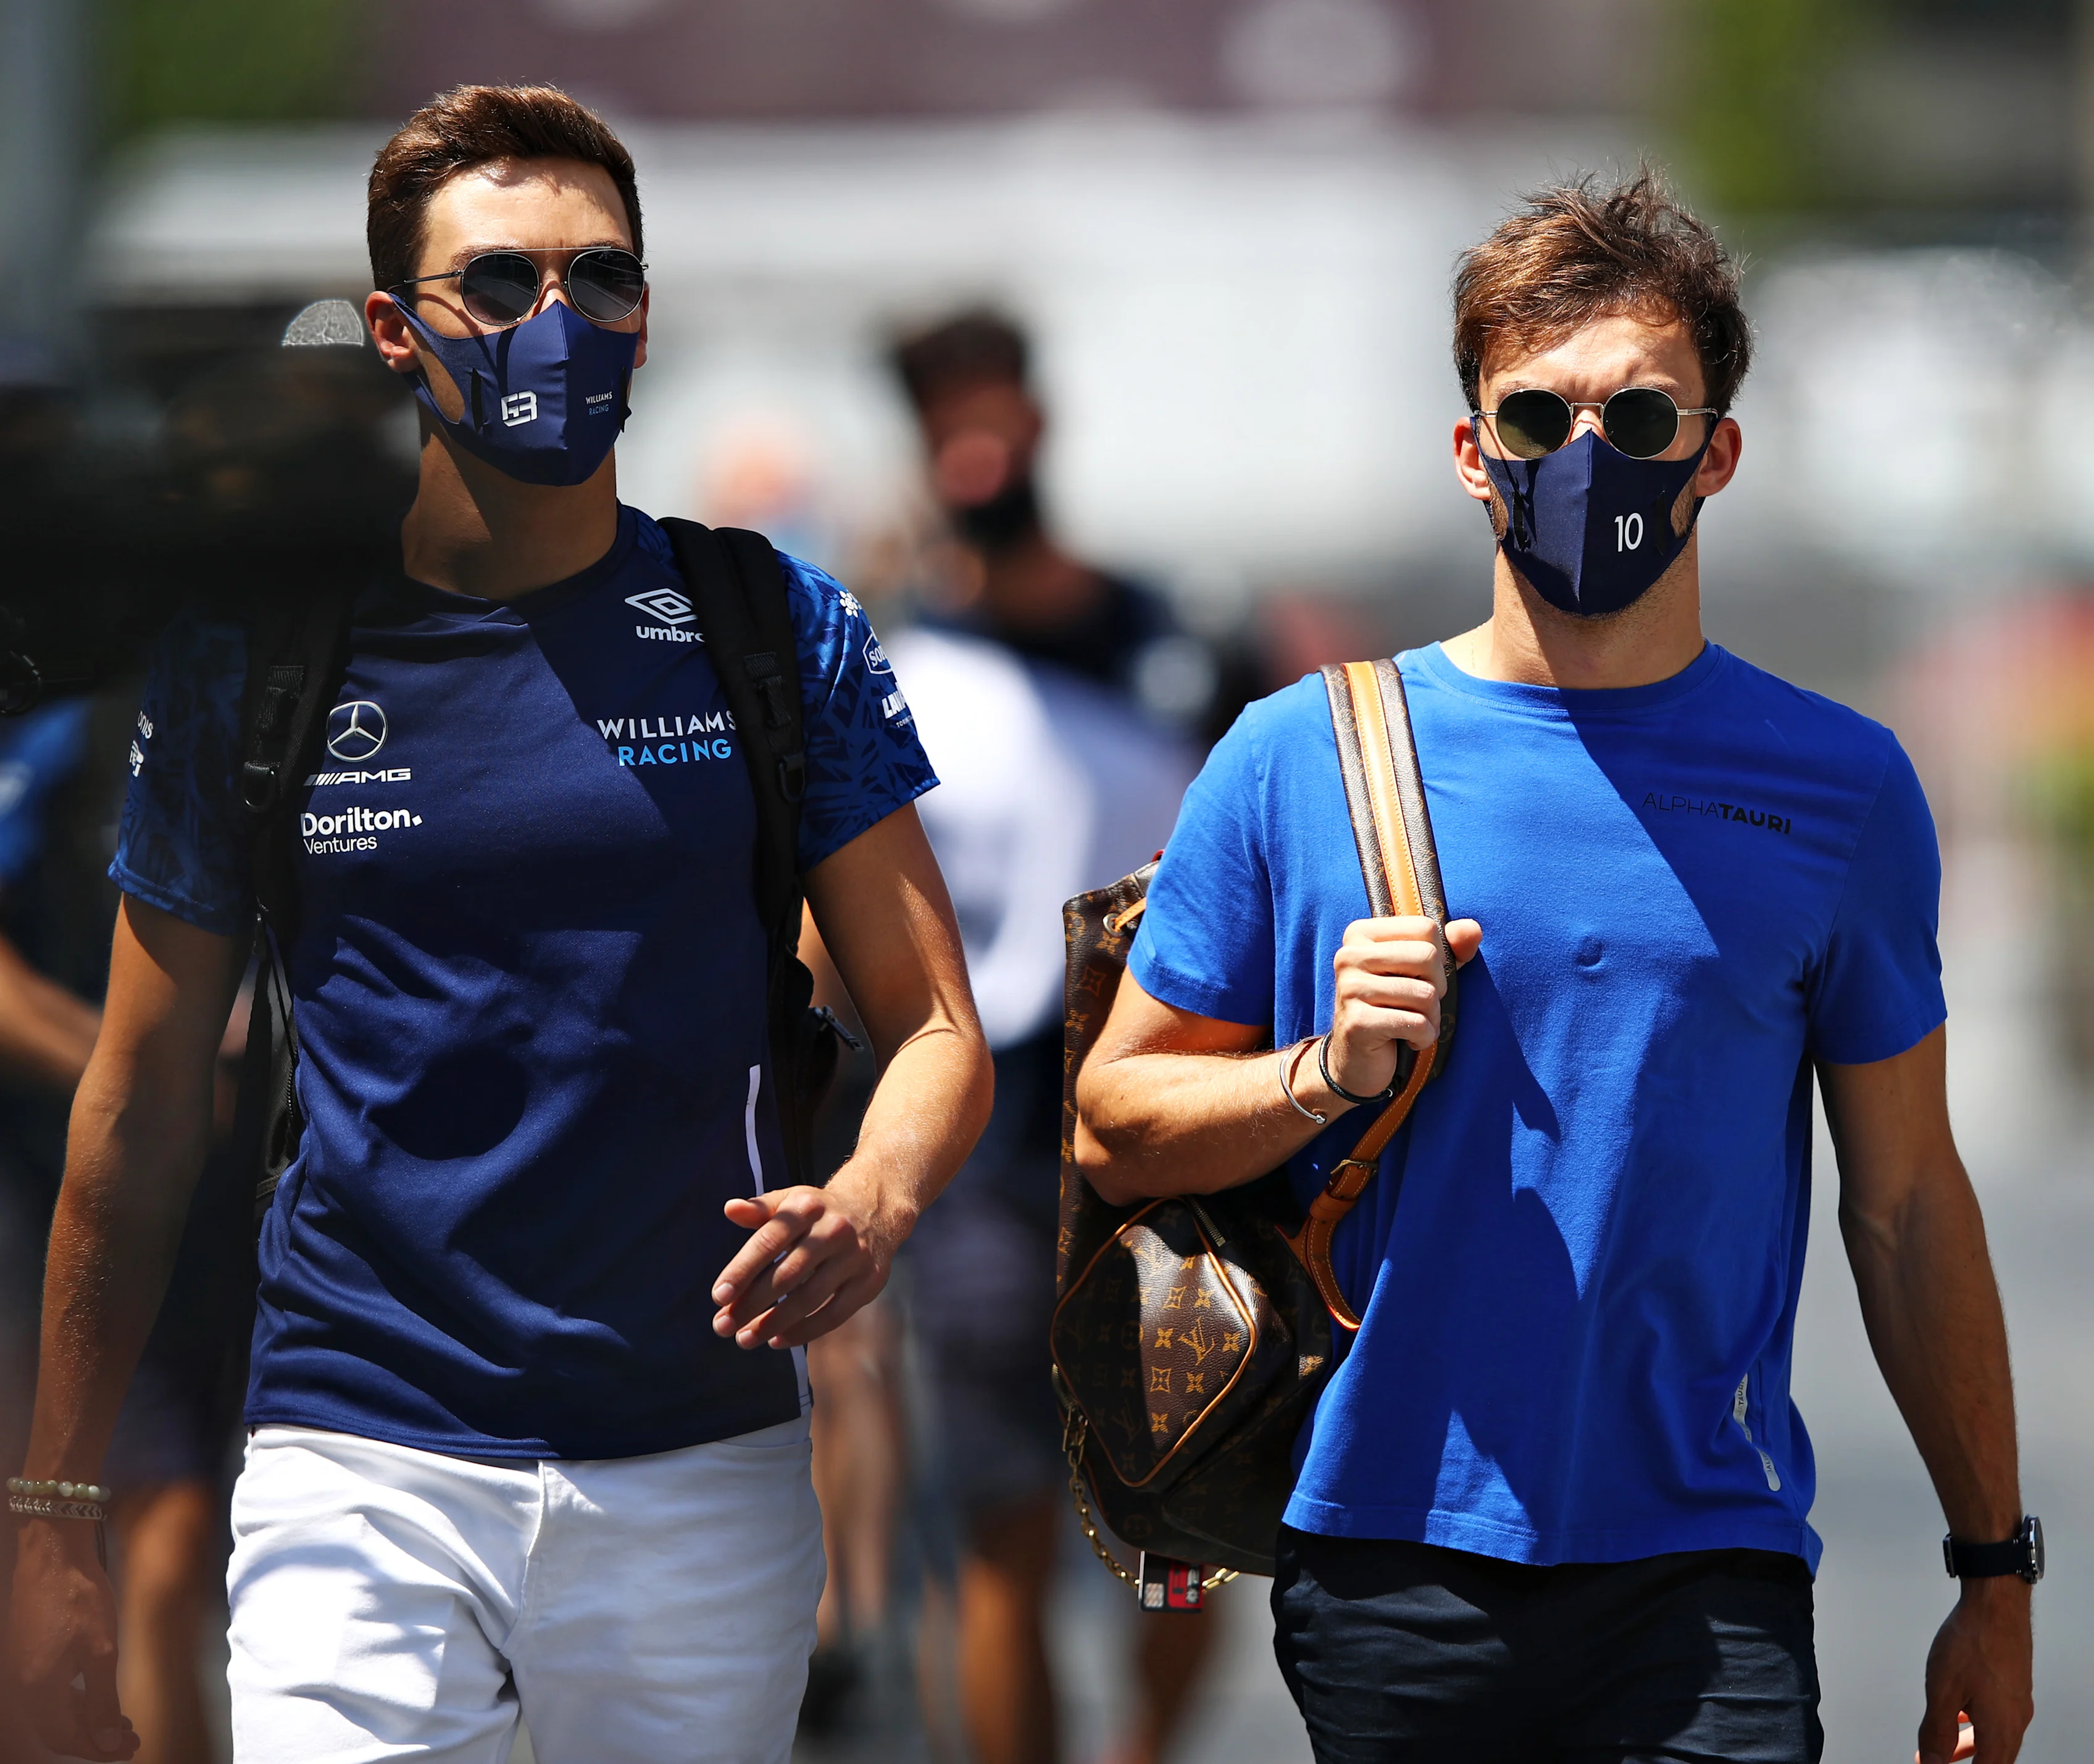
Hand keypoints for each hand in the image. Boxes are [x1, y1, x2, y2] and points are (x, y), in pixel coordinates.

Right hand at [9, 1519, 137, 1759]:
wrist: (52, 1553)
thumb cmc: (78, 1596)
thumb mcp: (101, 1650)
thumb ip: (102, 1701)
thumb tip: (108, 1742)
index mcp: (37, 1690)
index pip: (66, 1738)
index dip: (98, 1749)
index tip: (130, 1751)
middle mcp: (23, 1686)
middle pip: (57, 1730)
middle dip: (95, 1738)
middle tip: (131, 1740)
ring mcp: (22, 1670)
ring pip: (54, 1711)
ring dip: (86, 1720)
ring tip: (122, 1722)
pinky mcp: (27, 1656)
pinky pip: (49, 1692)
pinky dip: (74, 1699)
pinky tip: (98, 1694)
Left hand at [710, 1165, 912, 1350]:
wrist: (876, 1210)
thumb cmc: (818, 1212)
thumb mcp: (791, 1200)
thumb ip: (760, 1209)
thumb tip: (730, 1209)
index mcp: (807, 1206)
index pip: (769, 1240)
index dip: (742, 1269)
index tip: (718, 1297)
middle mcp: (834, 1229)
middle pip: (787, 1274)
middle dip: (752, 1304)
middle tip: (723, 1326)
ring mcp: (855, 1257)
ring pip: (809, 1298)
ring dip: (773, 1323)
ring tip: (745, 1339)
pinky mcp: (870, 1281)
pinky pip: (834, 1314)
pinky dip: (804, 1331)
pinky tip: (778, 1340)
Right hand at [1321, 915, 1481, 1101]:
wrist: (1357, 1059)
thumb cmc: (1394, 1007)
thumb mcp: (1422, 973)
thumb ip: (1450, 947)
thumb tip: (1473, 929)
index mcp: (1360, 934)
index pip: (1425, 928)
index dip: (1438, 957)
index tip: (1419, 978)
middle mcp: (1348, 956)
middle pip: (1427, 957)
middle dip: (1437, 988)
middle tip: (1420, 1005)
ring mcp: (1349, 989)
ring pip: (1425, 994)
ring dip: (1431, 1017)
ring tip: (1414, 1025)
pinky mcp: (1357, 1022)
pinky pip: (1417, 1024)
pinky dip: (1424, 1038)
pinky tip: (1409, 1041)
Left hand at [1918, 1579, 2031, 1763]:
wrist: (1997, 1604)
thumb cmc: (1972, 1643)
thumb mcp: (1943, 1691)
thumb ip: (1937, 1732)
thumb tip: (1931, 1762)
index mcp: (2001, 1731)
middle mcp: (2015, 1721)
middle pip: (1992, 1758)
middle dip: (1964, 1761)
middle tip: (1937, 1761)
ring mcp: (2016, 1703)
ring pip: (1993, 1737)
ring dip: (1969, 1746)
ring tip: (1944, 1747)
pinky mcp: (2012, 1686)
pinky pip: (1995, 1717)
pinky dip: (1976, 1725)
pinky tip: (1960, 1715)